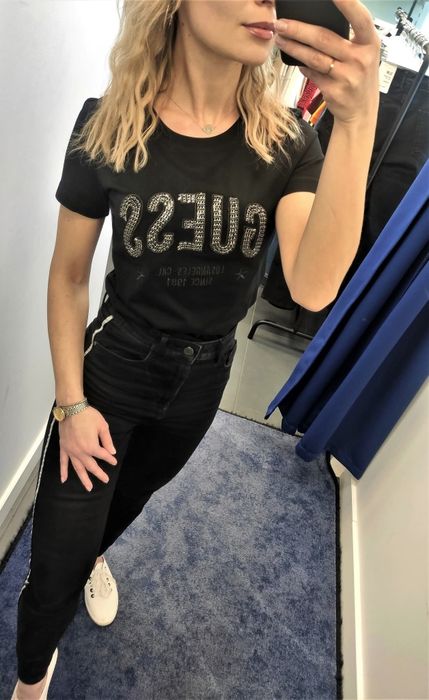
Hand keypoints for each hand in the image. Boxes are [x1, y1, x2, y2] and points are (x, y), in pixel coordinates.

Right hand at [59, 406, 117, 490]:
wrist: (71, 408)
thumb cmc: (88, 415)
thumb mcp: (102, 426)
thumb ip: (107, 441)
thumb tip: (112, 452)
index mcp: (92, 447)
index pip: (103, 456)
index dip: (109, 459)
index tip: (114, 462)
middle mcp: (81, 452)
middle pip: (91, 466)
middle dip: (99, 474)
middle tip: (105, 480)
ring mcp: (71, 451)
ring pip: (78, 468)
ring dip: (83, 478)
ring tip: (88, 487)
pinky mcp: (64, 448)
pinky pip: (63, 462)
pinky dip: (63, 471)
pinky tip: (64, 479)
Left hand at [274, 0, 380, 124]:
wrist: (360, 112)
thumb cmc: (359, 77)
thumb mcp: (363, 54)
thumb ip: (348, 38)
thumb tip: (315, 21)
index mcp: (370, 42)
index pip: (360, 17)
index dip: (347, 3)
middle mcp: (361, 59)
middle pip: (324, 38)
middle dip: (299, 29)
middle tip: (281, 22)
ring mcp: (347, 76)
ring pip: (313, 57)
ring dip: (293, 47)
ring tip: (279, 38)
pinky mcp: (334, 91)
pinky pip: (311, 73)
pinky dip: (301, 65)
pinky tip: (294, 59)